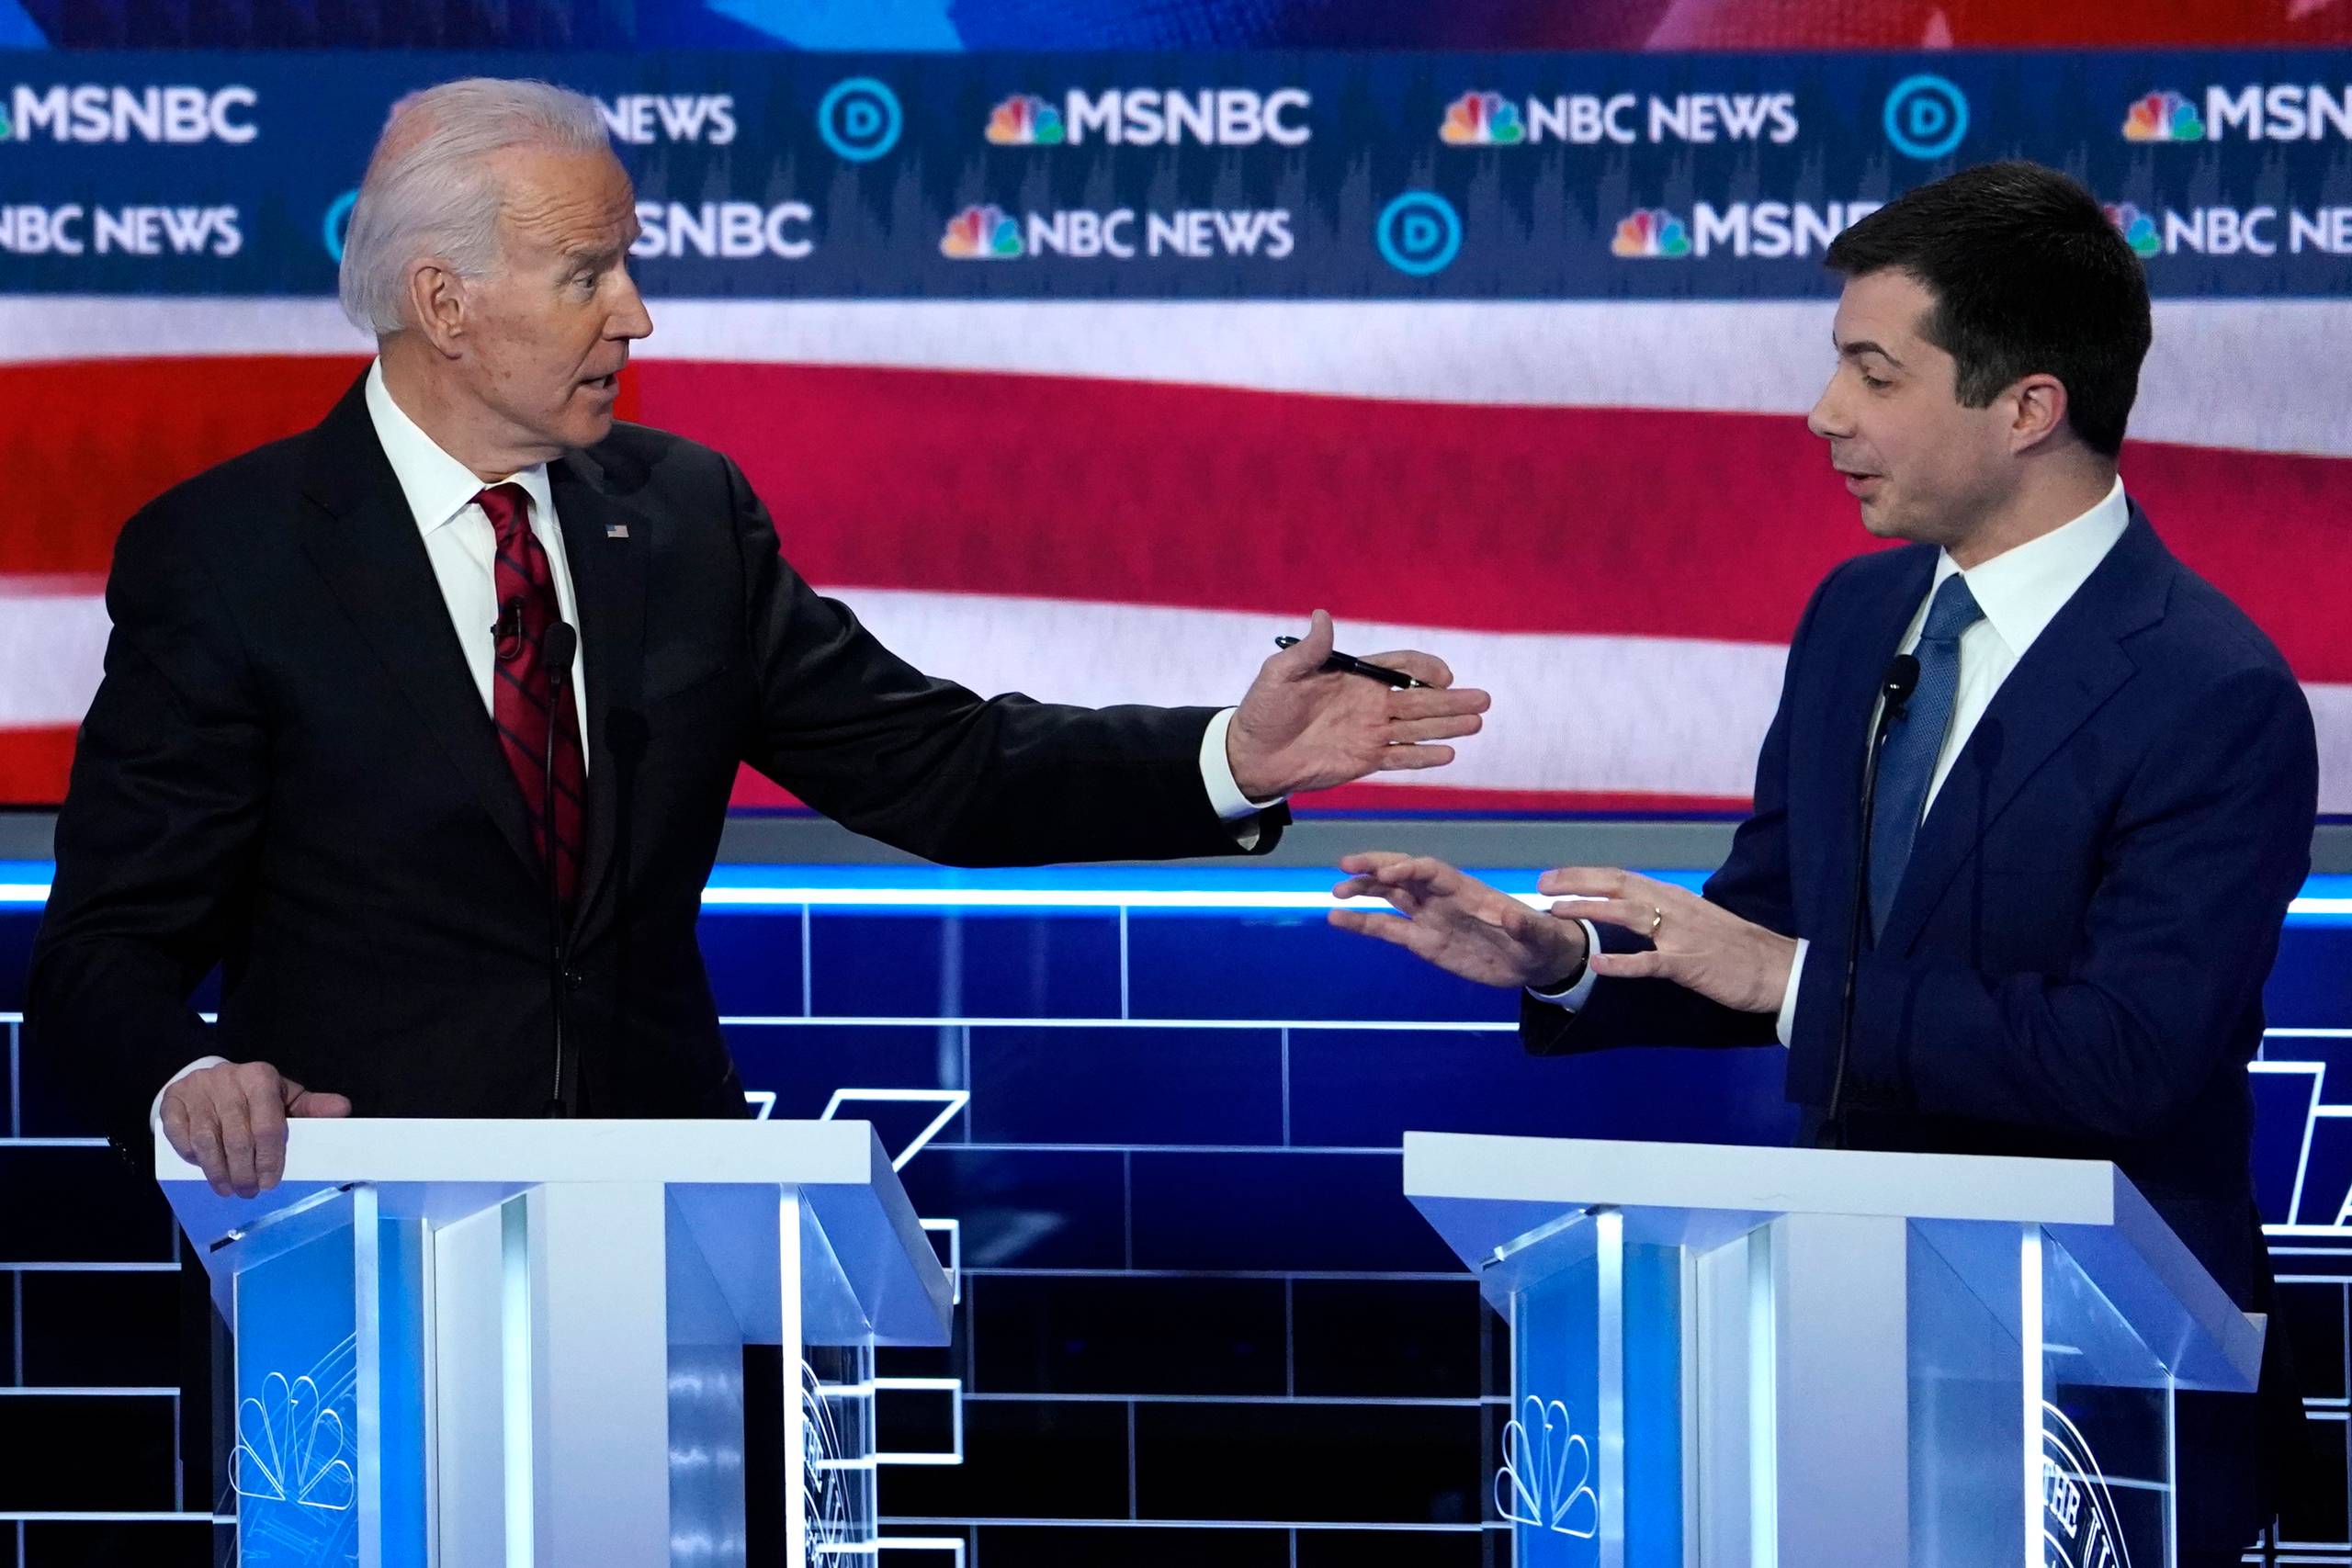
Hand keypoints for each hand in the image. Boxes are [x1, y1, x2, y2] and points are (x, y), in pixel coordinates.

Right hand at [160, 1060, 352, 1198]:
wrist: (208, 1079)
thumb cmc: (253, 1096)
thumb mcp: (284, 1097)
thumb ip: (312, 1107)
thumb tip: (343, 1109)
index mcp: (260, 1077)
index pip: (268, 1126)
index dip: (270, 1159)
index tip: (271, 1182)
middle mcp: (228, 1080)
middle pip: (237, 1139)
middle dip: (244, 1172)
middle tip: (249, 1191)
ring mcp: (196, 1090)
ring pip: (207, 1141)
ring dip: (218, 1172)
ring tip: (228, 1189)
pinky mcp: (172, 1101)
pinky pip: (179, 1136)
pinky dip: (191, 1156)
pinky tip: (203, 1168)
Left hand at [1226, 611, 1489, 799]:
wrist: (1251, 756)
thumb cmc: (1263, 710)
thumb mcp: (1280, 675)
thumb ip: (1308, 650)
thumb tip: (1321, 615)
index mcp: (1355, 677)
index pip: (1400, 666)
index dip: (1425, 668)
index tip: (1444, 676)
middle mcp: (1369, 703)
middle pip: (1420, 698)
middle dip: (1453, 699)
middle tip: (1484, 700)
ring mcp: (1370, 733)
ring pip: (1418, 727)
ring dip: (1448, 725)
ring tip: (1477, 723)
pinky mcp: (1364, 760)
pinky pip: (1400, 757)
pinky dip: (1423, 756)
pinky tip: (1448, 754)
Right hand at [1328, 852, 1587, 988]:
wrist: (1535, 962)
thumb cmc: (1540, 941)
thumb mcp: (1540, 936)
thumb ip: (1527, 926)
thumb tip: (1512, 916)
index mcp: (1467, 890)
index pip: (1432, 872)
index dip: (1409, 870)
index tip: (1388, 874)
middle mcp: (1442, 898)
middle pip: (1403, 875)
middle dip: (1376, 867)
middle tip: (1346, 865)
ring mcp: (1430, 918)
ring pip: (1390, 896)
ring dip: (1364, 889)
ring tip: (1336, 891)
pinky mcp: (1423, 941)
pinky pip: (1387, 929)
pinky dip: (1362, 922)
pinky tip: (1336, 918)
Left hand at [1538, 866, 1797, 1014]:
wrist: (1776, 968)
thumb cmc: (1735, 946)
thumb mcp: (1696, 918)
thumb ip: (1665, 912)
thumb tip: (1633, 908)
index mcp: (1673, 897)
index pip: (1621, 877)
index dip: (1584, 875)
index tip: (1552, 876)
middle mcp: (1674, 907)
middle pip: (1618, 886)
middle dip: (1576, 882)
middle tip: (1541, 884)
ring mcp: (1680, 935)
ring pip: (1628, 915)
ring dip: (1590, 910)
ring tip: (1557, 913)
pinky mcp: (1688, 964)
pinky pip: (1650, 962)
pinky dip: (1623, 962)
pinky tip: (1599, 963)